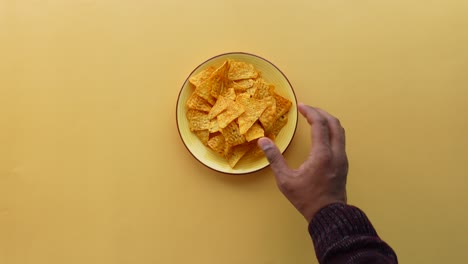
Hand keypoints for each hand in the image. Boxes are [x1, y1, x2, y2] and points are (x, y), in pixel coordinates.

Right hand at [258, 103, 347, 222]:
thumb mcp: (285, 180)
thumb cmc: (306, 198)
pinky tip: (322, 135)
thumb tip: (263, 141)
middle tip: (308, 109)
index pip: (320, 124)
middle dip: (321, 113)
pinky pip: (340, 140)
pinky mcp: (344, 164)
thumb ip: (274, 158)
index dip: (310, 112)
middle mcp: (336, 153)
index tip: (301, 106)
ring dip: (328, 121)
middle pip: (334, 123)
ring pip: (340, 131)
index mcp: (322, 154)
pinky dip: (331, 131)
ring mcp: (342, 158)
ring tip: (315, 118)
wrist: (328, 215)